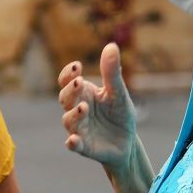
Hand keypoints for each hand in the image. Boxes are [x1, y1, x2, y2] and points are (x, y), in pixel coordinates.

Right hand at [58, 43, 136, 172]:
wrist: (128, 142)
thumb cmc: (119, 114)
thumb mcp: (118, 92)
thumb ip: (112, 72)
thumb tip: (111, 45)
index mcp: (84, 93)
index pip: (67, 81)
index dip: (68, 74)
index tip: (77, 67)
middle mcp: (76, 109)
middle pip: (65, 98)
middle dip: (70, 91)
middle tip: (79, 82)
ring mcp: (79, 128)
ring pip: (68, 120)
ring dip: (73, 114)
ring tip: (84, 108)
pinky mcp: (84, 147)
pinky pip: (73, 145)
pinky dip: (72, 142)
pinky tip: (73, 140)